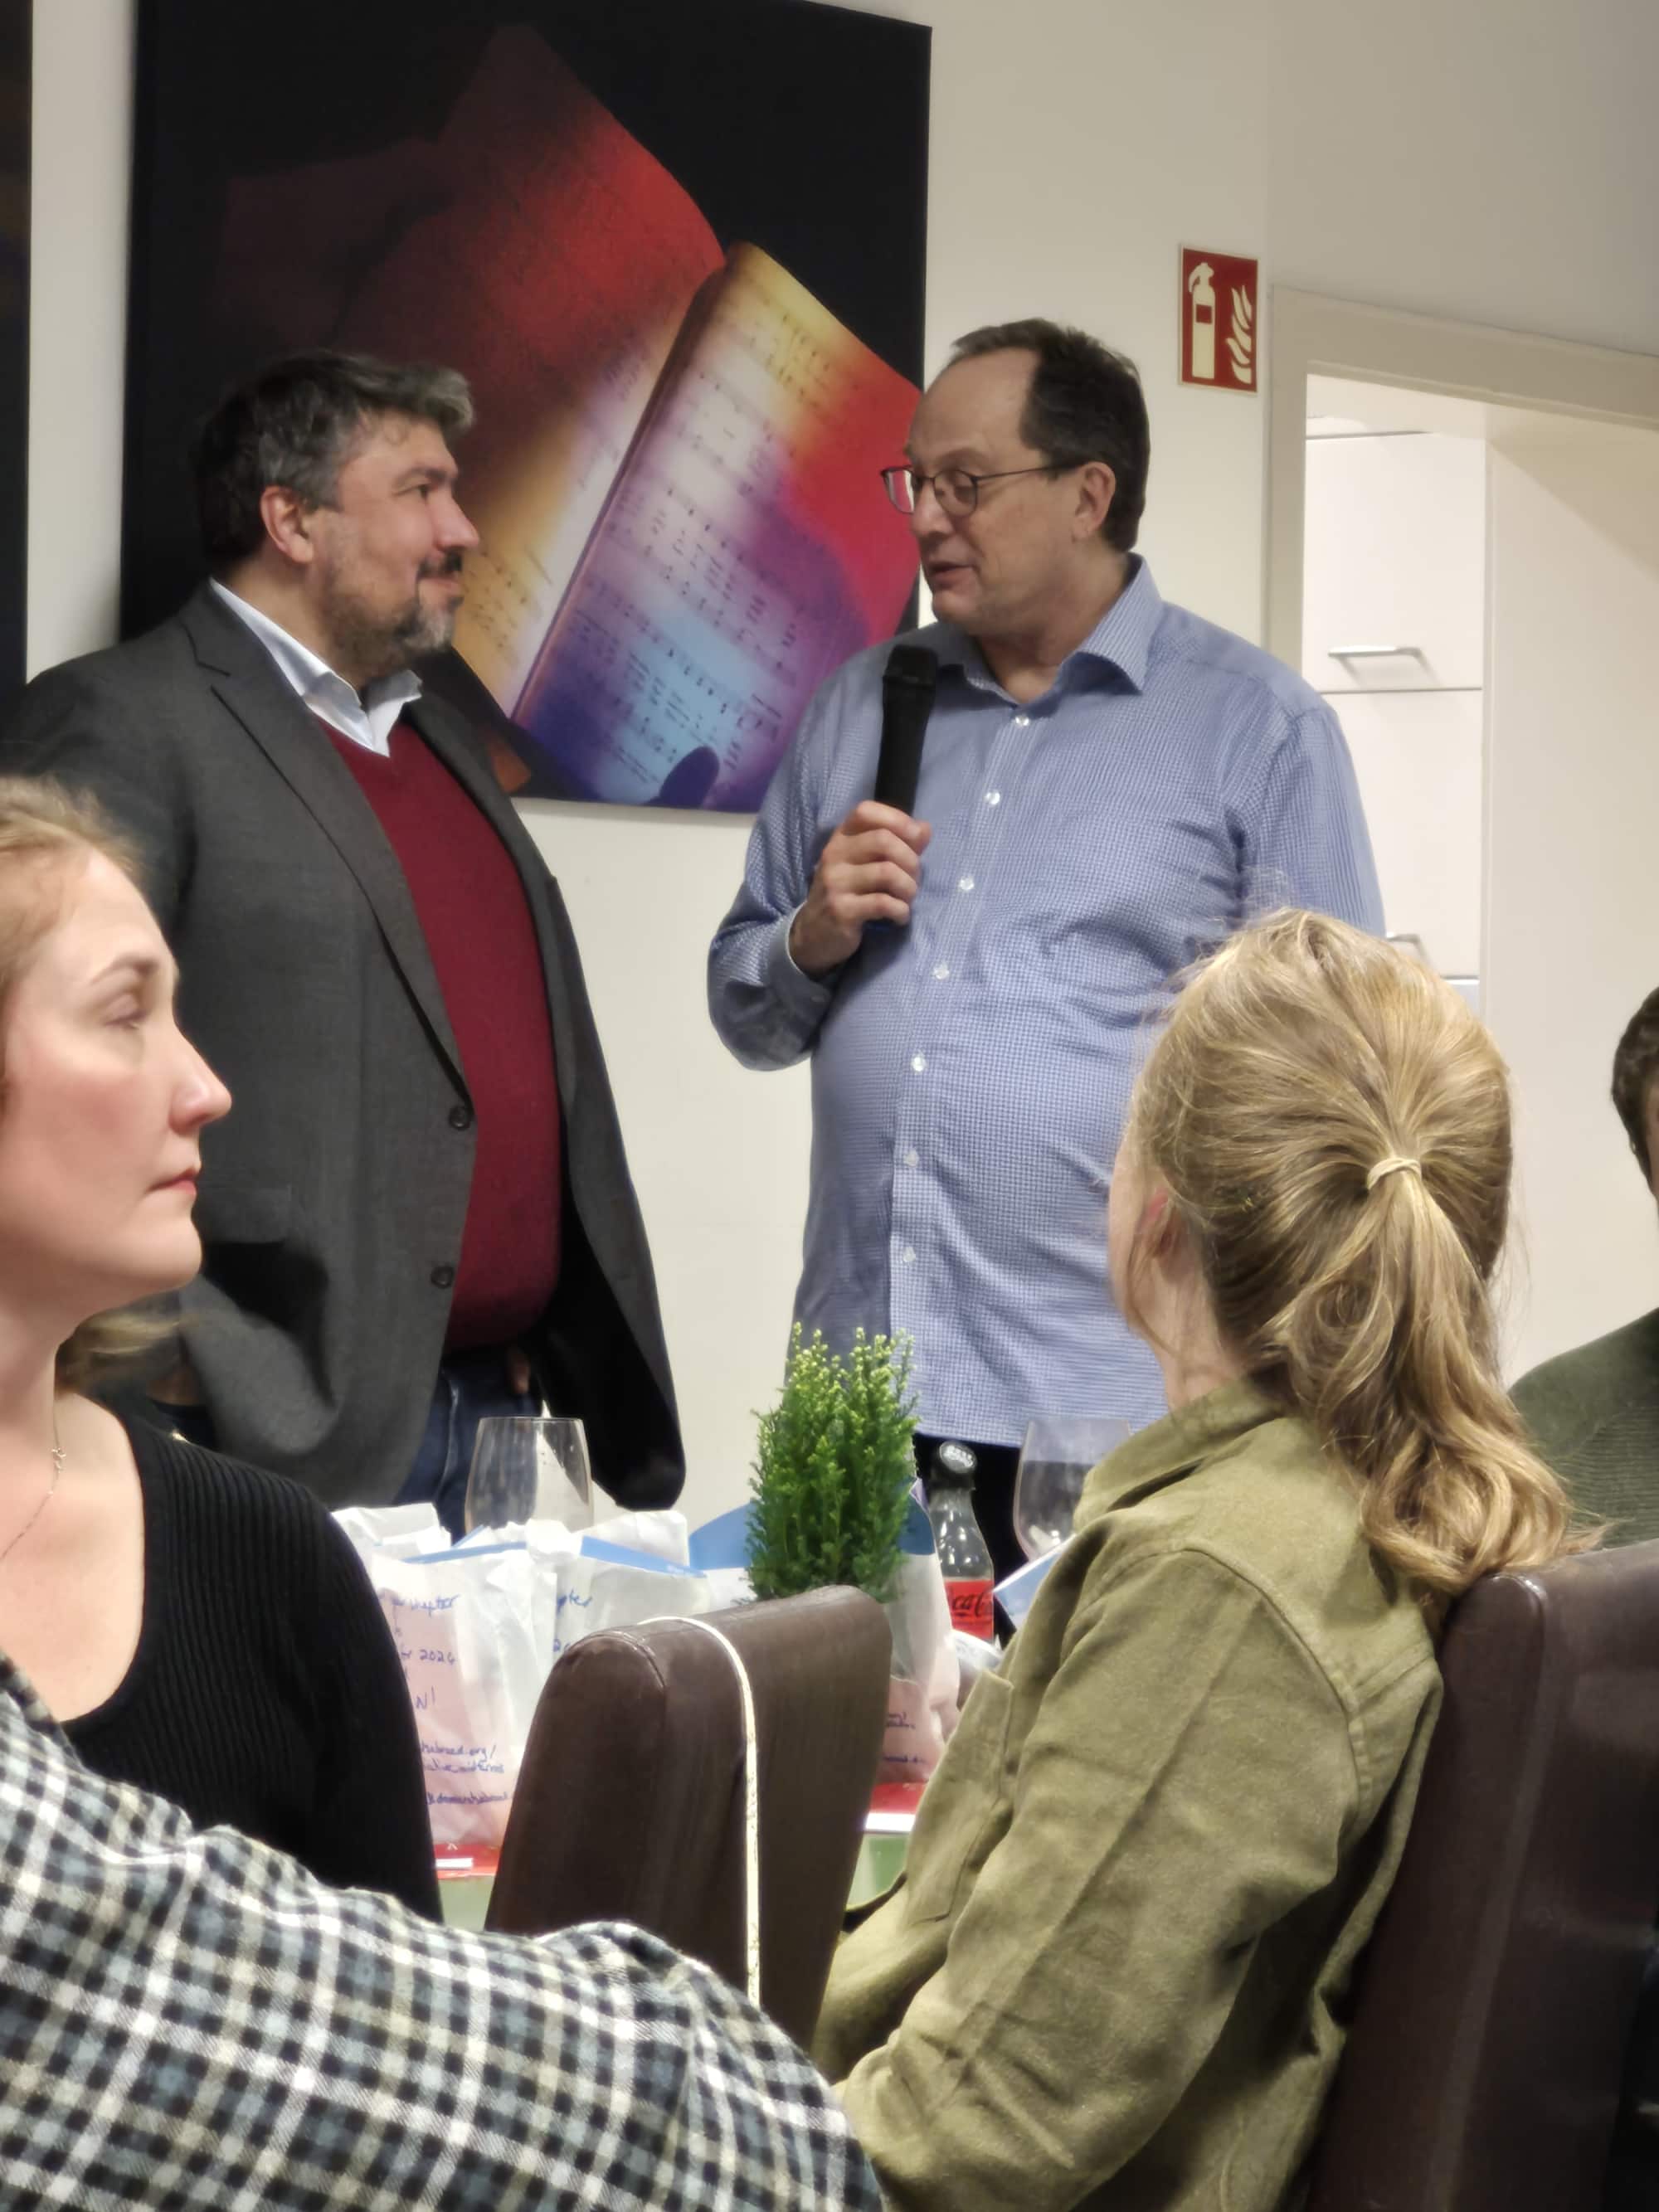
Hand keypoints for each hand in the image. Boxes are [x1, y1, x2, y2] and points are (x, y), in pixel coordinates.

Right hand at [788, 802, 930, 975]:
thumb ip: (897, 844)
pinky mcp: (841, 910)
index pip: (865, 811)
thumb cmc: (848, 894)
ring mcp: (835, 882)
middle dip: (910, 860)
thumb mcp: (867, 864)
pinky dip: (901, 910)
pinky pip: (882, 903)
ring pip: (887, 872)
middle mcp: (834, 854)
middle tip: (913, 879)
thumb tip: (924, 829)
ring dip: (908, 888)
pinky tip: (900, 916)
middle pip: (883, 840)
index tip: (916, 838)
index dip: (897, 819)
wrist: (814, 934)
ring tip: (907, 899)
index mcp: (841, 838)